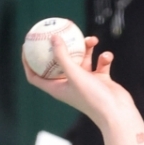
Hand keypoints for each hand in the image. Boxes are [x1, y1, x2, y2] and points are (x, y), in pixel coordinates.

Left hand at [22, 33, 137, 134]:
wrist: (117, 112)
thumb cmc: (92, 97)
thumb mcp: (75, 74)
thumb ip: (63, 56)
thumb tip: (53, 37)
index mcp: (57, 88)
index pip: (35, 76)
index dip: (28, 62)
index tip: (26, 46)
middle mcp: (69, 85)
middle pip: (58, 63)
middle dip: (59, 48)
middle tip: (57, 31)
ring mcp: (84, 82)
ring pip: (82, 59)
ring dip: (87, 48)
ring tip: (91, 40)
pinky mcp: (99, 79)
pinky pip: (99, 63)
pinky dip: (103, 58)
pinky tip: (107, 56)